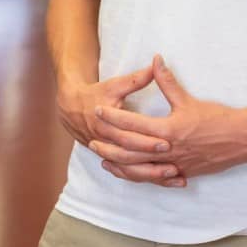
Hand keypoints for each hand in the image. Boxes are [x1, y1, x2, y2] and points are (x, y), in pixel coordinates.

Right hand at [56, 67, 180, 186]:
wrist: (71, 107)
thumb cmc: (96, 94)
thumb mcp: (115, 85)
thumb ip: (137, 79)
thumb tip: (156, 64)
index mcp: (107, 125)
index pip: (130, 137)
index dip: (148, 140)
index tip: (168, 141)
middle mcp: (107, 143)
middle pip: (132, 158)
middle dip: (153, 163)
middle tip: (176, 165)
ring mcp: (108, 154)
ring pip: (131, 171)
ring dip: (152, 175)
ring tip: (175, 177)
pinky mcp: (111, 159)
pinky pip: (128, 173)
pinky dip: (145, 178)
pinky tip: (163, 181)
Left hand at [93, 55, 246, 183]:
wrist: (241, 139)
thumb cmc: (217, 118)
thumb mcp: (189, 100)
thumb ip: (168, 81)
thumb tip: (156, 60)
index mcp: (168, 129)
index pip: (133, 124)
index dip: (114, 117)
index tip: (99, 110)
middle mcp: (168, 149)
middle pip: (130, 149)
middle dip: (110, 143)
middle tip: (92, 138)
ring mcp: (174, 164)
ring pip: (139, 168)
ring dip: (120, 164)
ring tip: (104, 158)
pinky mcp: (181, 173)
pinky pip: (154, 178)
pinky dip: (139, 176)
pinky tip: (130, 173)